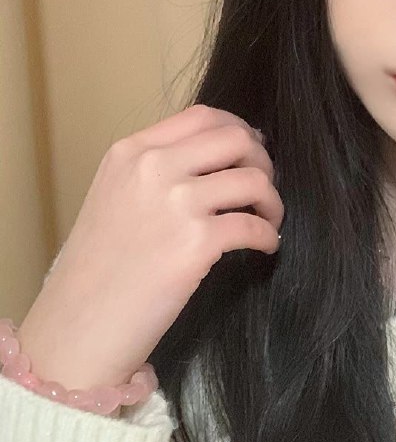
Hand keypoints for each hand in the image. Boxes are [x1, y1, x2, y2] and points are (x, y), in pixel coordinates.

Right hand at [16, 104, 282, 390]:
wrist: (77, 326)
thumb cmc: (98, 268)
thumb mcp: (115, 196)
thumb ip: (157, 169)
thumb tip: (222, 154)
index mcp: (131, 152)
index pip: (202, 115)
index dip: (238, 129)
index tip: (251, 151)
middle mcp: (153, 168)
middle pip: (237, 138)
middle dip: (263, 160)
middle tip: (263, 188)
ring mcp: (175, 204)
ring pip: (254, 179)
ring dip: (272, 201)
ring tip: (268, 220)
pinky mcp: (196, 243)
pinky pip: (255, 226)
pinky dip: (269, 236)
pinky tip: (265, 247)